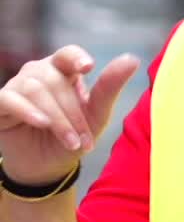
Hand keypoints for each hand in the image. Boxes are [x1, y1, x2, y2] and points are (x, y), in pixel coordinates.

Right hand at [0, 46, 140, 185]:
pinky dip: (26, 110)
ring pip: (34, 89)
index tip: (88, 68)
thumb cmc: (73, 137)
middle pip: (54, 79)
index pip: (68, 55)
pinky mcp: (1, 103)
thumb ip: (110, 88)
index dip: (76, 58)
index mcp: (63, 71)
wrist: (47, 167)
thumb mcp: (96, 116)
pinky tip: (41, 123)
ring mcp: (18, 86)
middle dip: (72, 112)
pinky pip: (9, 99)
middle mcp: (38, 73)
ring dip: (56, 118)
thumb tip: (132, 58)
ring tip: (70, 142)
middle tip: (83, 140)